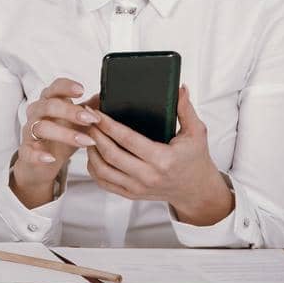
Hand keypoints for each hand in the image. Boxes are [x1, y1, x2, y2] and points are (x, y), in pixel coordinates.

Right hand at [9, 77, 99, 208]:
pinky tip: (51, 158)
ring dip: (65, 134)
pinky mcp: (25, 151)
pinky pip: (28, 151)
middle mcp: (37, 114)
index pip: (54, 88)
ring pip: (41, 127)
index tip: (82, 90)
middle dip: (71, 112)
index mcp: (49, 102)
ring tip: (85, 141)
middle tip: (91, 119)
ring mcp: (29, 132)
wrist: (41, 163)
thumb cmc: (59, 138)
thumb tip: (107, 98)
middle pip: (49, 106)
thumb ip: (89, 109)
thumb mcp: (77, 123)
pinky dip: (39, 155)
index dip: (66, 87)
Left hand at [86, 85, 233, 225]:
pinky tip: (92, 154)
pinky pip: (105, 182)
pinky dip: (94, 168)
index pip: (128, 140)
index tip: (97, 113)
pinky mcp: (131, 194)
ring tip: (88, 134)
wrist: (195, 189)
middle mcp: (148, 176)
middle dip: (95, 134)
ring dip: (91, 151)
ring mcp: (138, 188)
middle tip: (87, 119)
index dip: (109, 125)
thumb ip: (186, 109)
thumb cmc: (195, 159)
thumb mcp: (197, 132)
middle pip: (111, 154)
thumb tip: (180, 88)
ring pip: (103, 170)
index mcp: (163, 159)